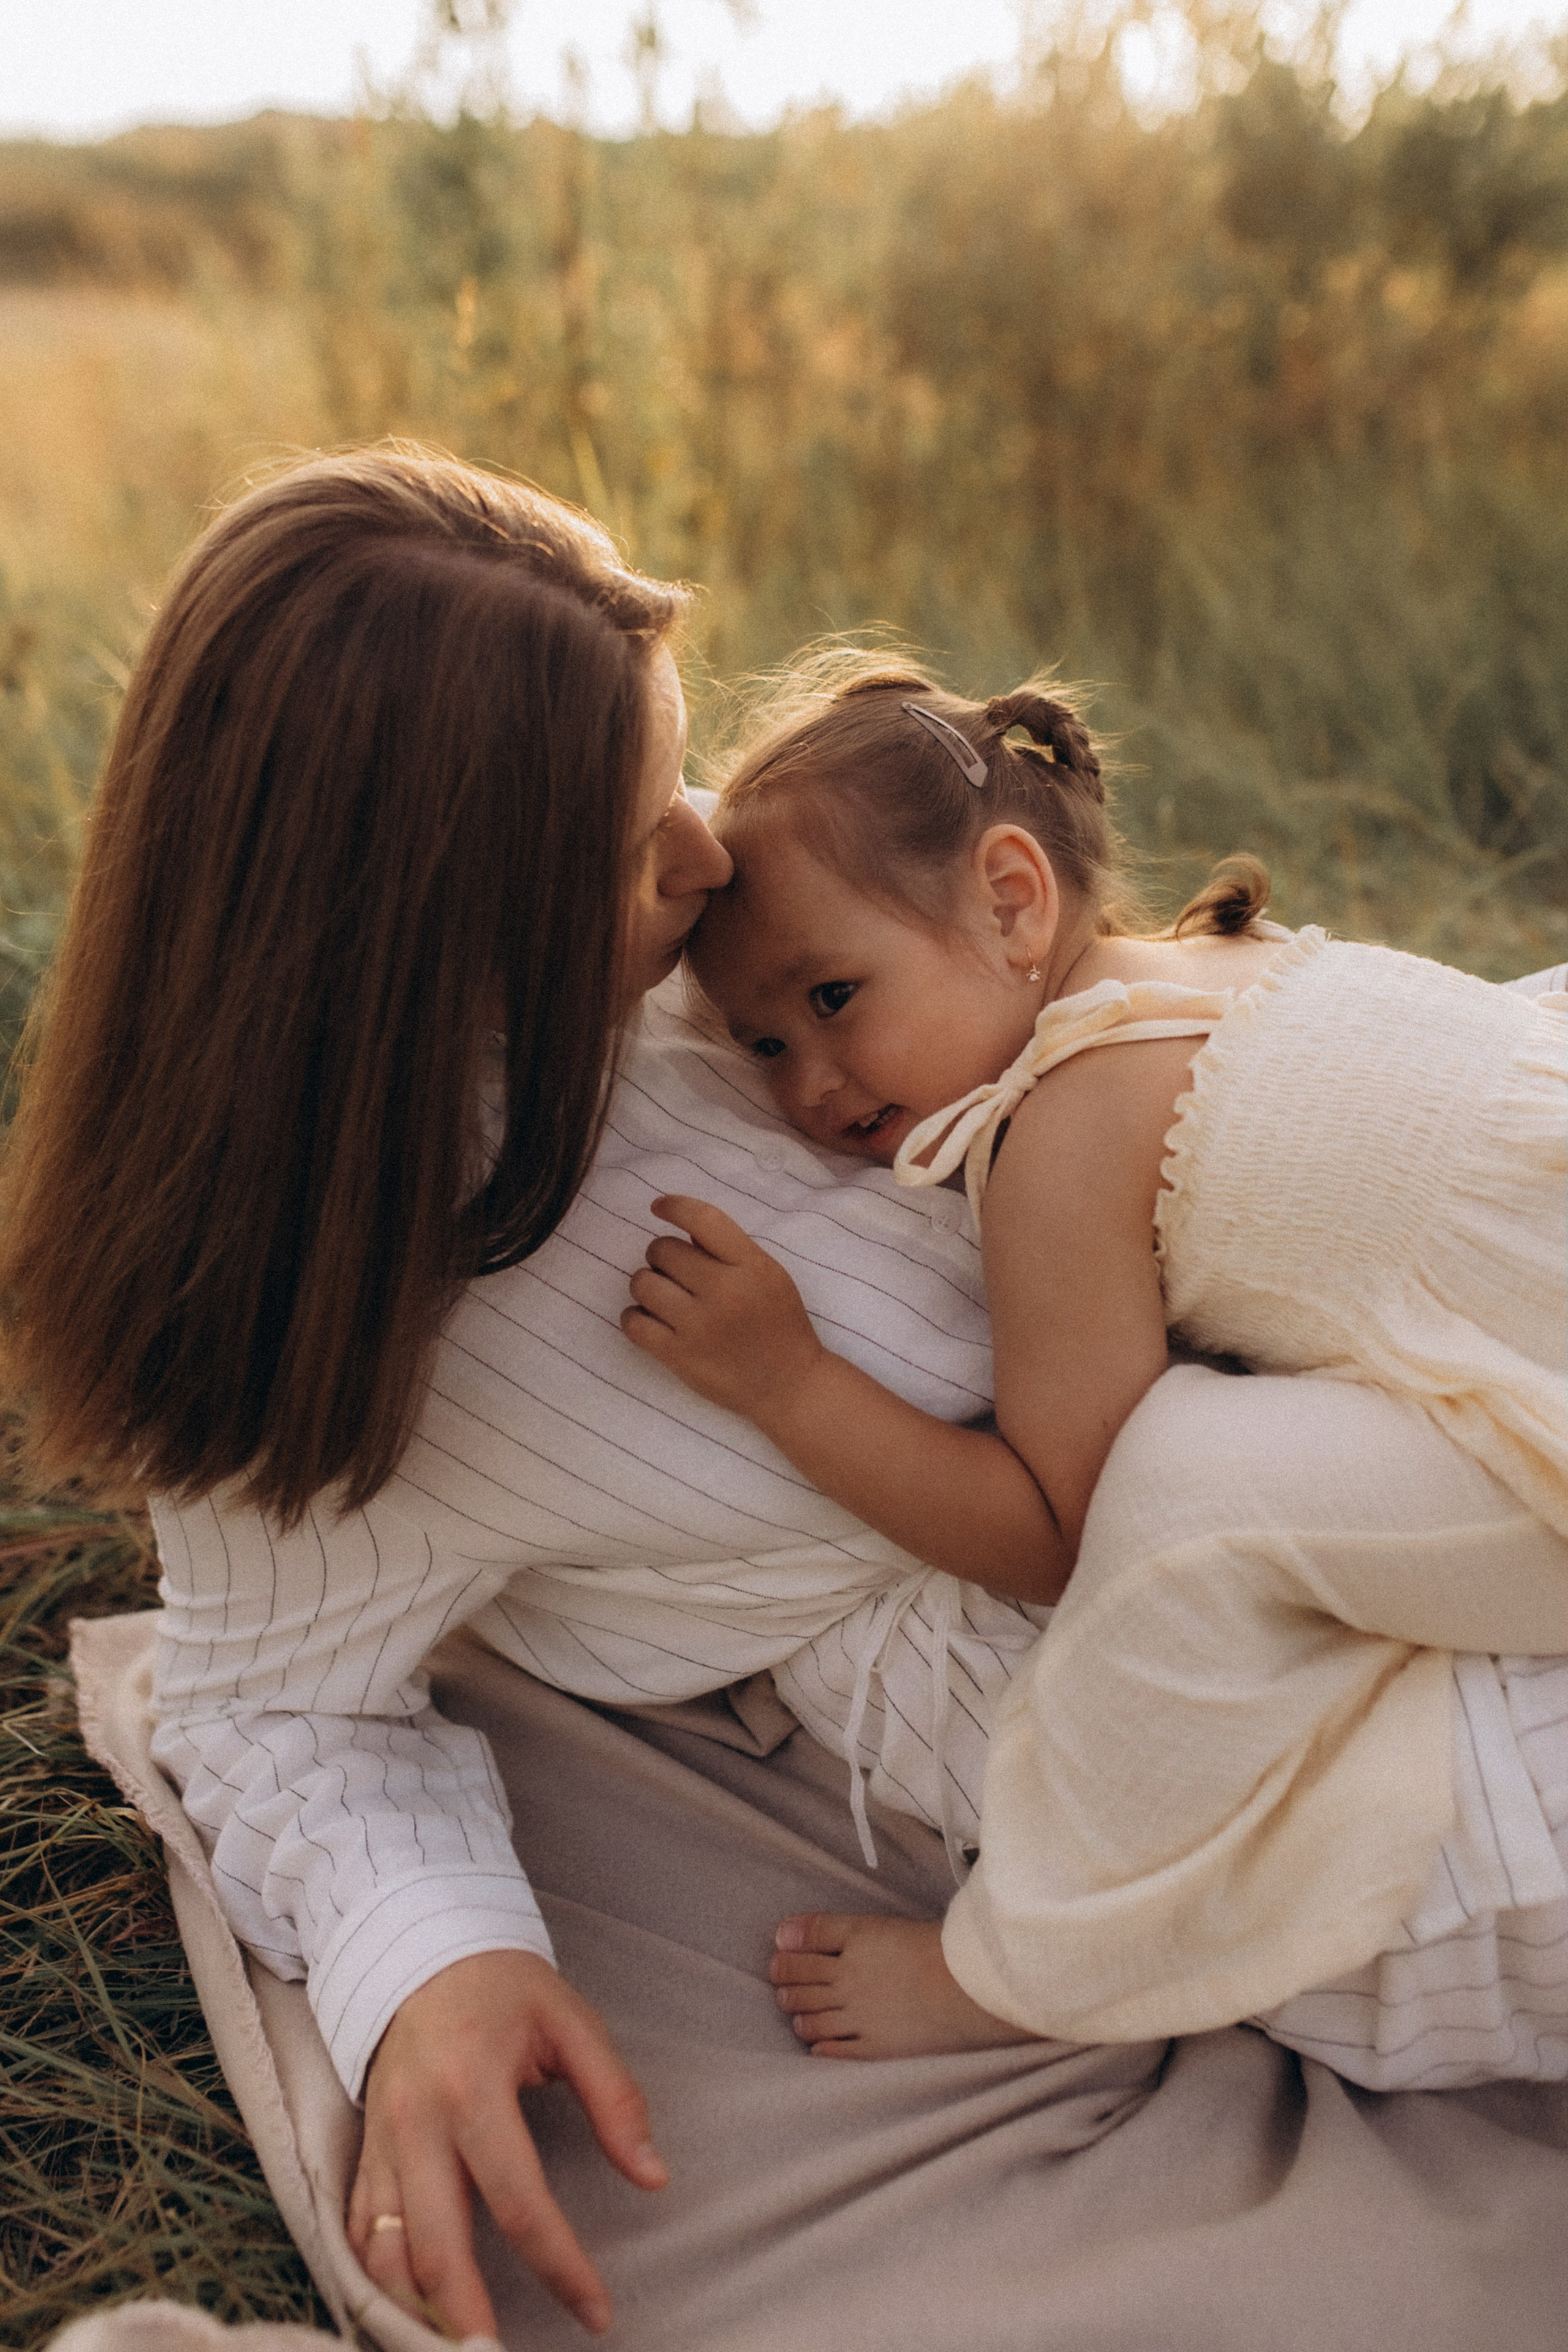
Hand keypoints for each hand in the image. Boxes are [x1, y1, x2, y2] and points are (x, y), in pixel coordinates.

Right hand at [348, 1950, 666, 2338]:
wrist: (421, 1950)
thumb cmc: (505, 1987)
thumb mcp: (571, 2023)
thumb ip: (616, 2098)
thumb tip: (653, 2176)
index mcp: (473, 2086)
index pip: (518, 2199)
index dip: (560, 2265)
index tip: (596, 2309)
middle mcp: (417, 2121)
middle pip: (435, 2243)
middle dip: (468, 2316)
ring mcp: (381, 2139)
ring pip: (385, 2250)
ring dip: (418, 2307)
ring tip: (463, 2344)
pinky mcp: (365, 2148)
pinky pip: (359, 2230)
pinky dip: (379, 2278)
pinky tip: (412, 2307)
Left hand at [621, 1194, 823, 1422]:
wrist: (789, 1385)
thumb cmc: (780, 1325)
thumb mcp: (769, 1275)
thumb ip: (730, 1250)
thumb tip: (682, 1231)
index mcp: (751, 1267)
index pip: (703, 1219)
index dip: (673, 1206)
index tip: (659, 1207)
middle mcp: (724, 1292)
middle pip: (663, 1250)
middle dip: (662, 1255)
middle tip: (675, 1272)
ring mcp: (698, 1326)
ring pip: (642, 1283)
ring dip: (646, 1284)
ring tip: (663, 1296)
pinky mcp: (679, 1357)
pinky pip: (633, 1323)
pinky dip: (634, 1316)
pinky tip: (650, 1319)